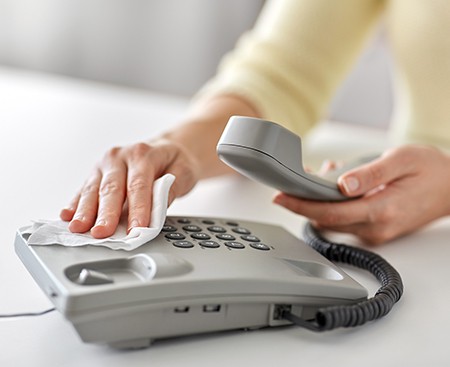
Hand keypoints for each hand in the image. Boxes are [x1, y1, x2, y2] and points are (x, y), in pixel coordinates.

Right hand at [60, 139, 199, 237]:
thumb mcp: (184, 171)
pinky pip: (84, 189)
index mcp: (142, 154)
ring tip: (79, 228)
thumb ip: (172, 188)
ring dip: (85, 211)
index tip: (136, 229)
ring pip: (93, 189)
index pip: (139, 186)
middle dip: (105, 213)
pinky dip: (75, 203)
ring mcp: (105, 164)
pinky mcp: (96, 173)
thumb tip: (158, 208)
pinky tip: (67, 216)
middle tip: (101, 233)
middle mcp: (120, 156)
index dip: (137, 209)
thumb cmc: (174, 162)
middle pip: (112, 188)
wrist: (166, 149)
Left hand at [273, 145, 449, 244]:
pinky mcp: (375, 230)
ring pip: (334, 221)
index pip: (331, 213)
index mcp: (382, 210)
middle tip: (291, 182)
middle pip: (326, 219)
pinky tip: (336, 186)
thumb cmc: (431, 170)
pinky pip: (345, 220)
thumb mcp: (402, 160)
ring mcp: (376, 232)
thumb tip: (341, 184)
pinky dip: (333, 205)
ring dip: (318, 203)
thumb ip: (371, 174)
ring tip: (317, 178)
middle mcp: (376, 228)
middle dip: (304, 202)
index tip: (280, 196)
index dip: (301, 205)